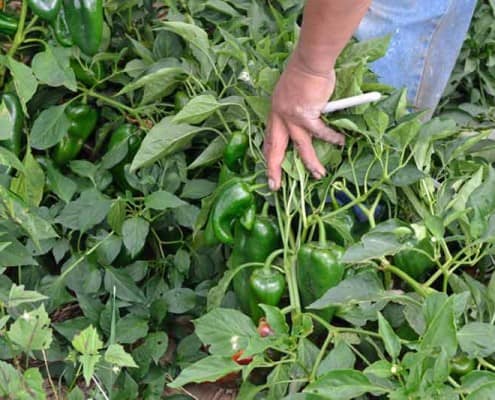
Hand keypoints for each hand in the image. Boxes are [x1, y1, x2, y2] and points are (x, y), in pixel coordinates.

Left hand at [263, 53, 344, 190]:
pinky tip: (341, 142)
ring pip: (300, 147)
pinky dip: (332, 137)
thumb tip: (308, 116)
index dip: (268, 153)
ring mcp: (292, 118)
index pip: (268, 137)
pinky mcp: (306, 116)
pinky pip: (320, 132)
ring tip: (319, 174)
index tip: (268, 166)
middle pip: (274, 147)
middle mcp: (279, 117)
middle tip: (274, 186)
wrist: (310, 62)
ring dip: (310, 162)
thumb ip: (294, 107)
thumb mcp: (290, 93)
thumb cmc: (304, 73)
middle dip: (274, 169)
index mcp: (275, 111)